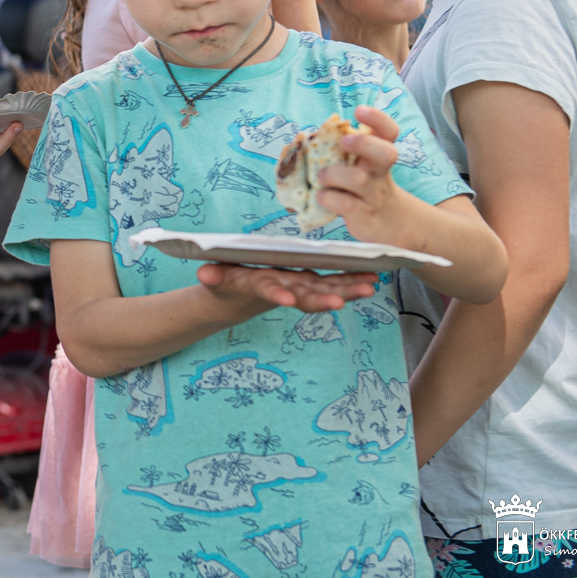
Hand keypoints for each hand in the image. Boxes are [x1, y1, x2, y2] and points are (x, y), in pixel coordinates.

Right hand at [197, 262, 378, 314]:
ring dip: (347, 290)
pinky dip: (351, 282)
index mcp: (259, 286)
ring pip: (324, 290)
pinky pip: (332, 283)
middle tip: (340, 302)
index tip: (287, 299)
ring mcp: (298, 287)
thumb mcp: (216, 279)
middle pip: (304, 296)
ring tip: (369, 287)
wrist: (237, 299)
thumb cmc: (227, 284)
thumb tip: (204, 274)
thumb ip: (213, 276)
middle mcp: (284, 289)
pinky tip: (372, 279)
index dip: (277, 294)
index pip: (268, 289)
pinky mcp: (308, 283)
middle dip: (322, 299)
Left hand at [316, 105, 411, 244]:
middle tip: (344, 141)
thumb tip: (304, 139)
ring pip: (359, 179)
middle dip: (364, 144)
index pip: (388, 131)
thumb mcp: (358, 164)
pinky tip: (321, 196)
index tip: (359, 111)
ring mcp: (372, 193)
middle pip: (386, 153)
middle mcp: (378, 171)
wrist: (387, 221)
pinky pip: (347, 204)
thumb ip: (341, 151)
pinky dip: (329, 198)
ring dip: (335, 174)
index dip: (378, 119)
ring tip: (322, 177)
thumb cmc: (362, 185)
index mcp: (377, 154)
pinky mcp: (363, 214)